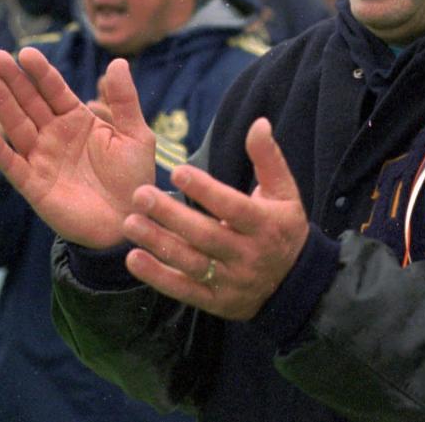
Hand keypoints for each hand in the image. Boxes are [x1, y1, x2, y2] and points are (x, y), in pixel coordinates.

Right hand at [0, 47, 155, 247]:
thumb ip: (124, 100)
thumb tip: (118, 61)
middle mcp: (55, 135)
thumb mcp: (135, 135)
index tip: (27, 52)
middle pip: (30, 102)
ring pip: (17, 126)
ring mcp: (42, 158)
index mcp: (78, 119)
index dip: (41, 72)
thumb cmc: (134, 179)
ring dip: (2, 103)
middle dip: (13, 79)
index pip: (55, 90)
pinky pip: (12, 164)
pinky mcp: (33, 185)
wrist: (130, 221)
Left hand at [122, 118, 309, 320]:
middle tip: (140, 194)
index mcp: (266, 225)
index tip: (177, 170)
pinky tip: (133, 258)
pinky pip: (184, 291)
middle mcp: (249, 256)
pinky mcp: (217, 302)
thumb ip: (268, 157)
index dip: (205, 190)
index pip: (234, 207)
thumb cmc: (282, 226)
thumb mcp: (284, 192)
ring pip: (191, 263)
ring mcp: (232, 282)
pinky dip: (157, 277)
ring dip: (158, 244)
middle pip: (206, 235)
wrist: (294, 283)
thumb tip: (259, 123)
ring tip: (130, 223)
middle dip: (171, 215)